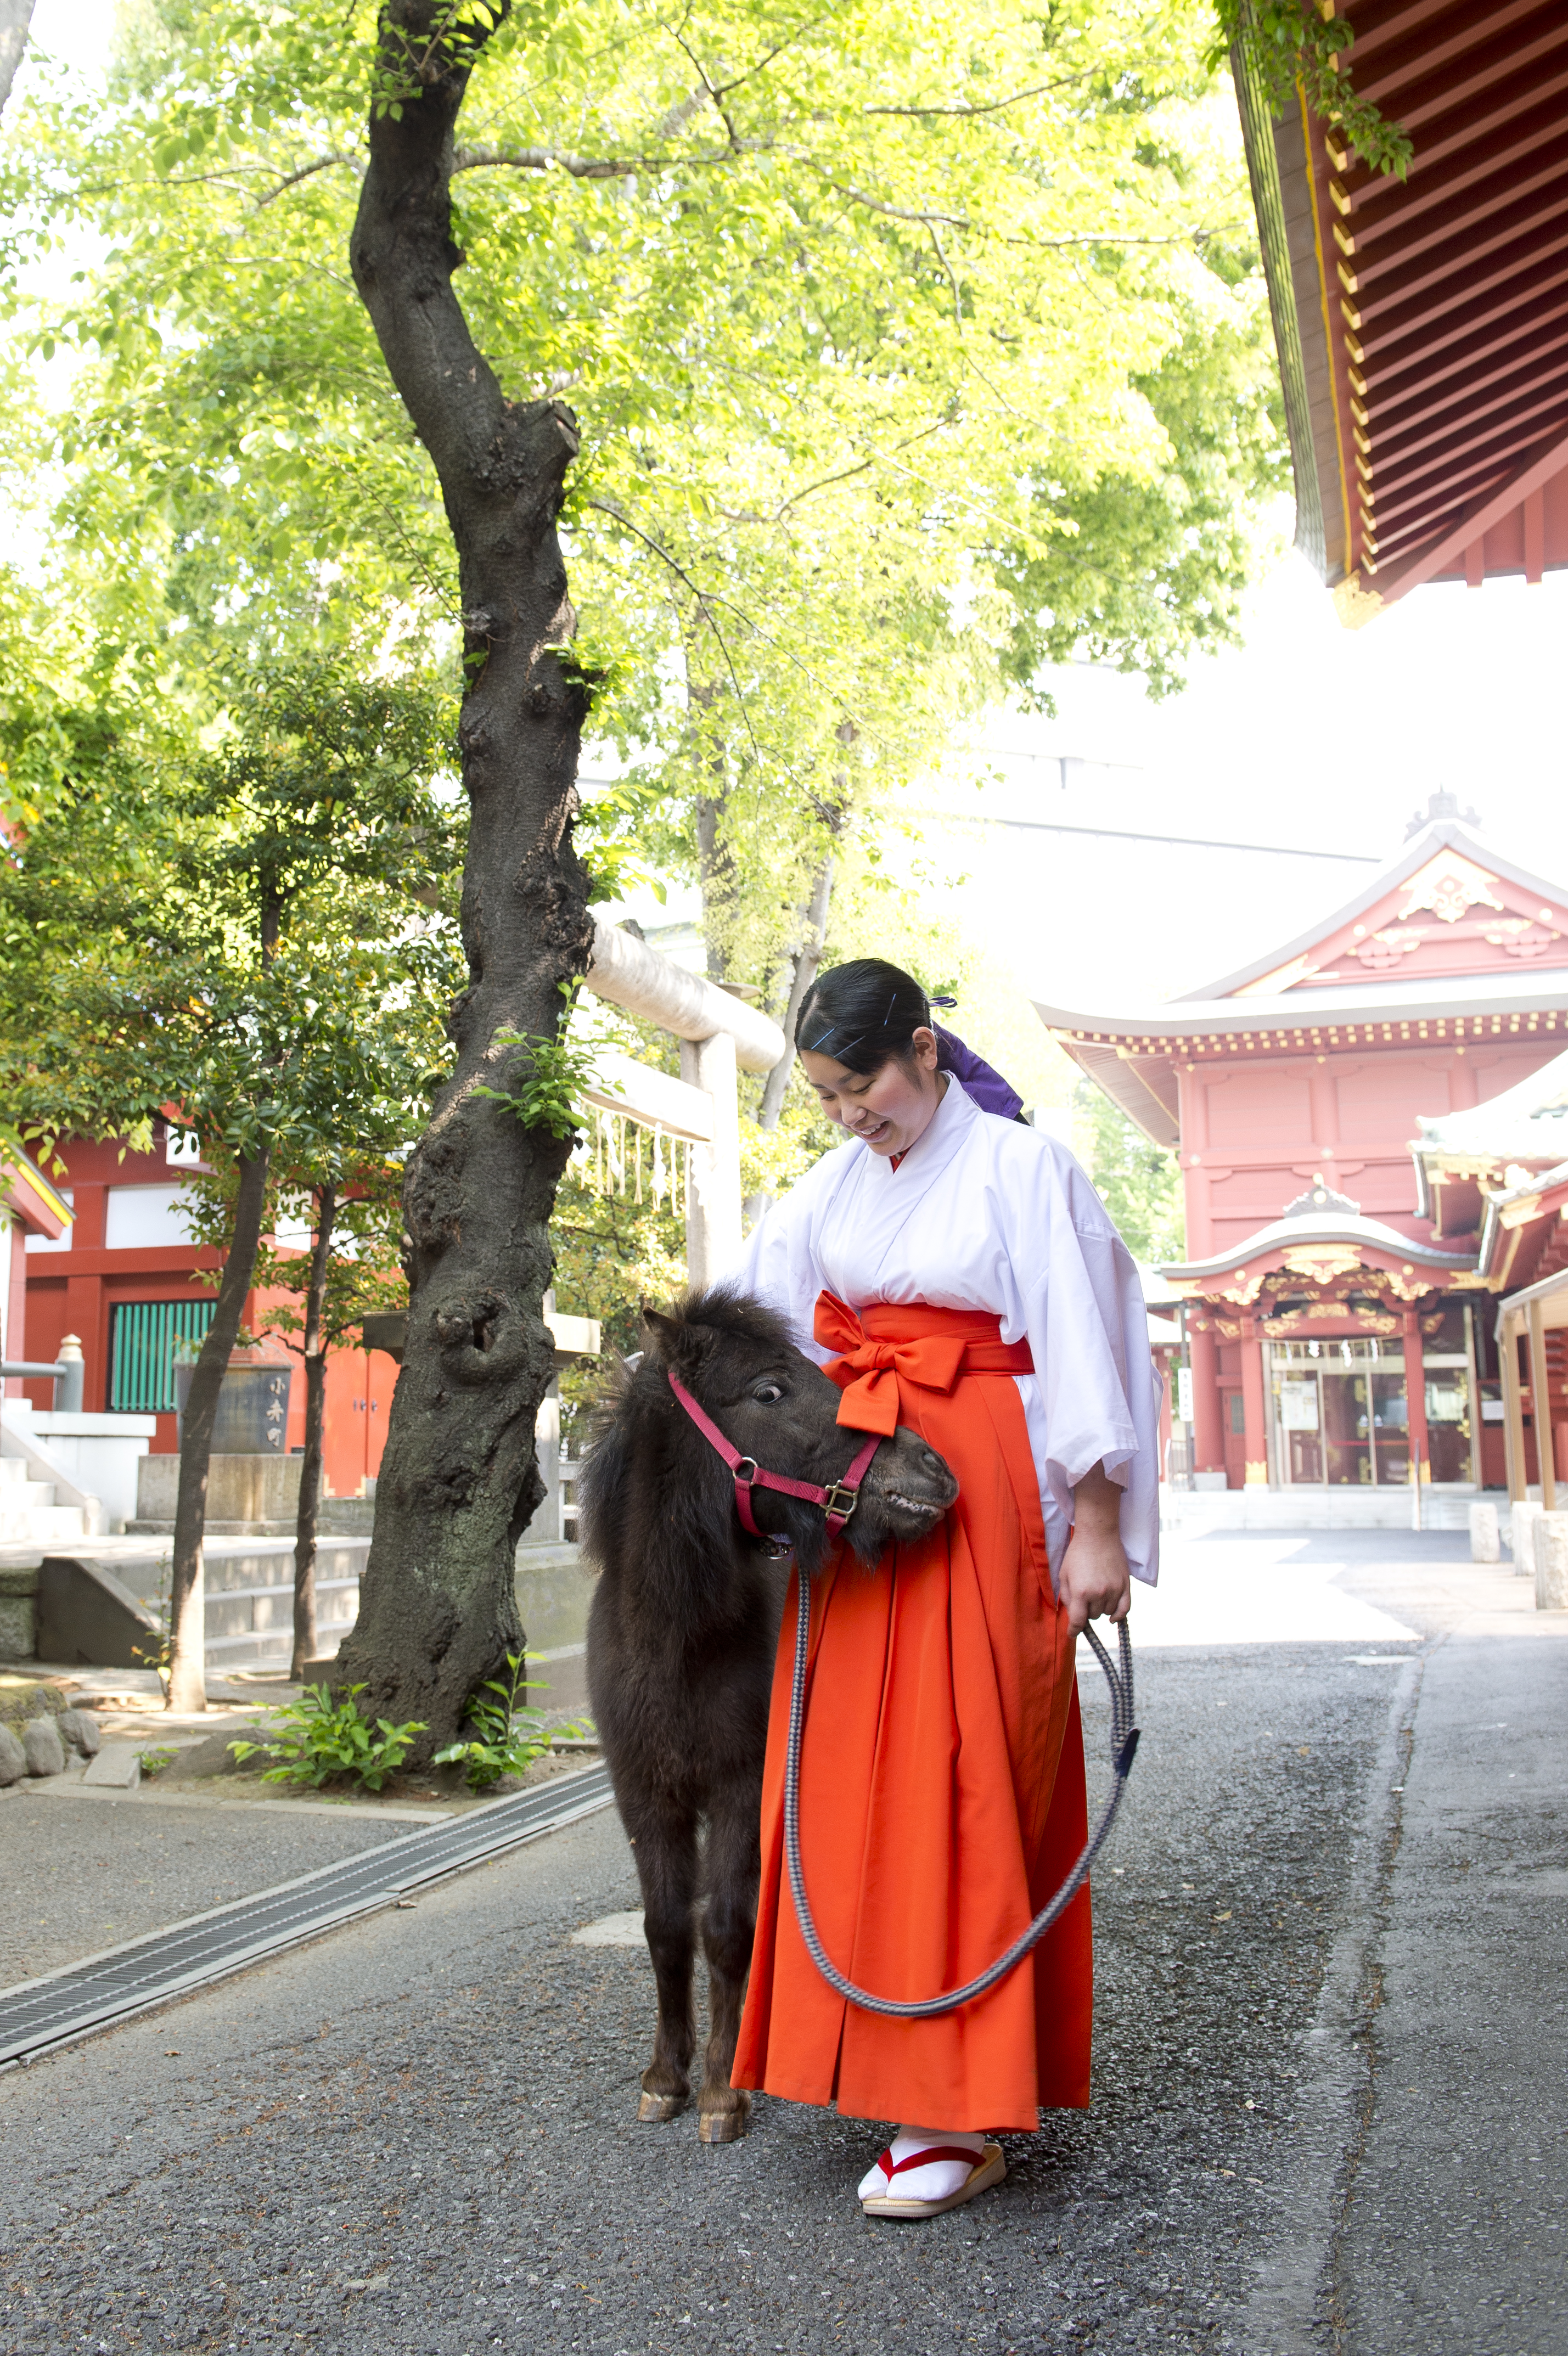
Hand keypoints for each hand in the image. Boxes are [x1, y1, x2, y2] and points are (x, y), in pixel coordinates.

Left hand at [1060, 1460, 1131, 1635]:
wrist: (1098, 1535)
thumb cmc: (1077, 1554)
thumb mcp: (1064, 1575)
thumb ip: (1067, 1598)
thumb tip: (1072, 1616)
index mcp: (1081, 1592)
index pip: (1078, 1621)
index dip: (1073, 1630)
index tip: (1072, 1633)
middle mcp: (1099, 1593)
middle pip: (1092, 1616)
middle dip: (1085, 1610)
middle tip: (1083, 1596)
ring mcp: (1114, 1590)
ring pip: (1106, 1613)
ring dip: (1100, 1608)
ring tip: (1095, 1593)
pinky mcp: (1126, 1585)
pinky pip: (1125, 1609)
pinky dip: (1118, 1616)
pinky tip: (1112, 1618)